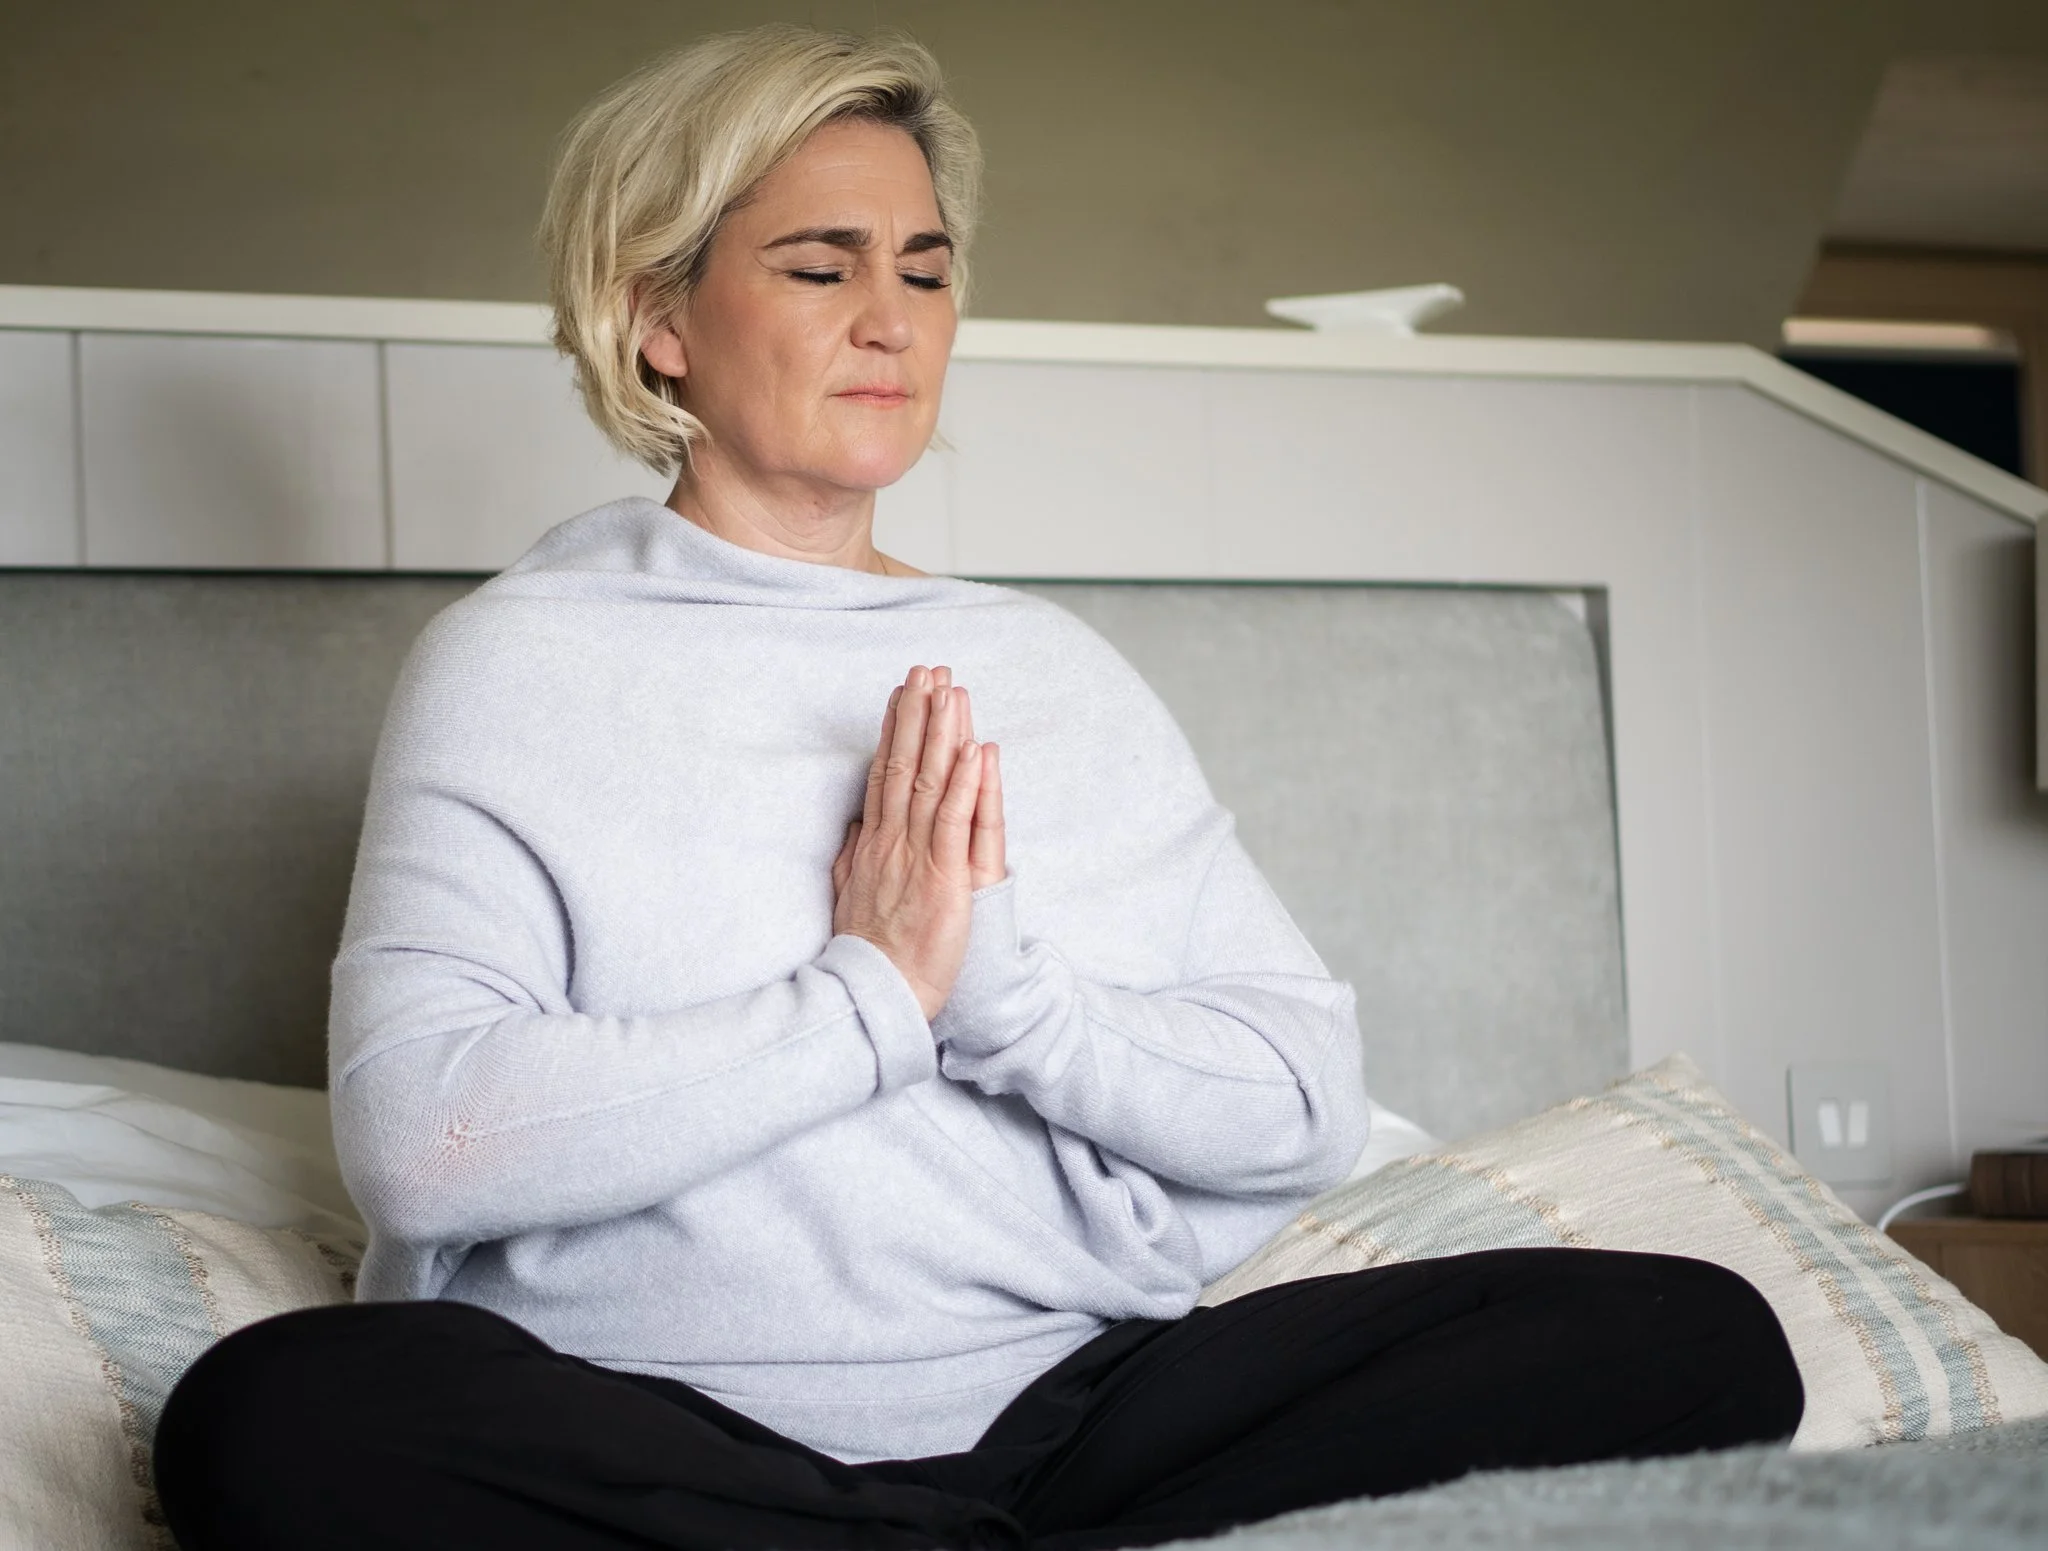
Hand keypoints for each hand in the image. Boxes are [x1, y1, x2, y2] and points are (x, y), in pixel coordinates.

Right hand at [831, 665, 1005, 1020]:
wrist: (877, 993)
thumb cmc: (869, 951)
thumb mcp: (851, 894)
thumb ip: (853, 856)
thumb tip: (856, 824)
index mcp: (873, 843)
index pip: (884, 773)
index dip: (895, 729)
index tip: (903, 692)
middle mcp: (891, 840)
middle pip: (904, 764)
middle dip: (918, 714)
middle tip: (928, 669)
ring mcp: (916, 855)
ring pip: (929, 782)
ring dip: (941, 733)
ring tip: (950, 689)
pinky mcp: (943, 876)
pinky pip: (954, 821)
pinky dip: (964, 783)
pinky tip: (972, 750)